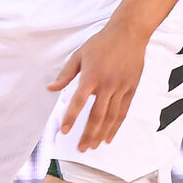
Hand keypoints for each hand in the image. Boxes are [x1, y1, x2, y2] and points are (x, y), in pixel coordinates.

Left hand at [48, 24, 148, 151]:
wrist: (129, 33)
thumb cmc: (102, 43)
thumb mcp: (79, 55)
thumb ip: (65, 74)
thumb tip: (50, 89)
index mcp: (91, 75)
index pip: (79, 101)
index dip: (71, 117)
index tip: (64, 131)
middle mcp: (107, 84)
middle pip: (97, 115)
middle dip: (87, 134)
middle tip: (80, 149)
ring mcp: (121, 87)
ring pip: (111, 117)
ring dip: (101, 134)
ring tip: (92, 146)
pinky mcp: (131, 89)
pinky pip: (123, 112)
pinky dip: (116, 126)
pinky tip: (109, 137)